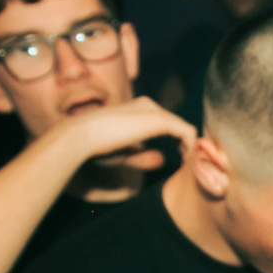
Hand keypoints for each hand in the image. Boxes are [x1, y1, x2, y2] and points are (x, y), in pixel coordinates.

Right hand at [61, 95, 197, 171]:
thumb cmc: (95, 146)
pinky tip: (186, 164)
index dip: (175, 142)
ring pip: (184, 128)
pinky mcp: (159, 120)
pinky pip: (186, 132)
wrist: (82, 135)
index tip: (178, 161)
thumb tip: (162, 160)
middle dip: (185, 145)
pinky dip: (190, 148)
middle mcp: (147, 105)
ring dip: (190, 148)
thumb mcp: (123, 153)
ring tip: (189, 167)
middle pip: (177, 124)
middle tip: (187, 166)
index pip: (165, 123)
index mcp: (137, 109)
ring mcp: (153, 110)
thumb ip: (142, 156)